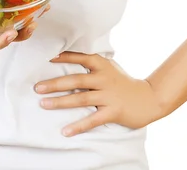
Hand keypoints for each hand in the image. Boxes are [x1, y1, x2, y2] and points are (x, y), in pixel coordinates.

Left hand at [34, 51, 162, 136]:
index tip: (47, 57)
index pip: (79, 57)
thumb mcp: (109, 66)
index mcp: (101, 64)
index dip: (63, 57)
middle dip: (55, 83)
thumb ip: (92, 63)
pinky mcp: (113, 111)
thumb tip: (67, 56)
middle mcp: (103, 78)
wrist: (149, 98)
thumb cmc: (123, 81)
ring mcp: (108, 95)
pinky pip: (93, 119)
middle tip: (38, 87)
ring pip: (81, 98)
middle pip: (75, 79)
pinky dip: (78, 126)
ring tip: (44, 104)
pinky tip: (65, 131)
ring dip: (61, 102)